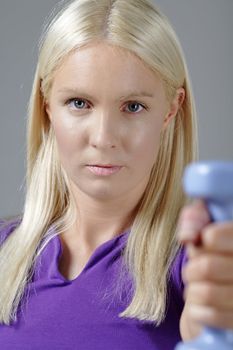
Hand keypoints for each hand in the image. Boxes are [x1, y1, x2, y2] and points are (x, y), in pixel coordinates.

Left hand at [178, 200, 232, 339]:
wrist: (220, 289)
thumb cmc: (211, 252)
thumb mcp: (203, 223)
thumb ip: (195, 217)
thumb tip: (189, 236)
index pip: (213, 237)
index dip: (202, 239)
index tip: (205, 241)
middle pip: (206, 267)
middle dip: (192, 268)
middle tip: (196, 269)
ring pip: (207, 293)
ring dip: (193, 290)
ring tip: (197, 286)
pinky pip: (211, 316)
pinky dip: (196, 310)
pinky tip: (200, 306)